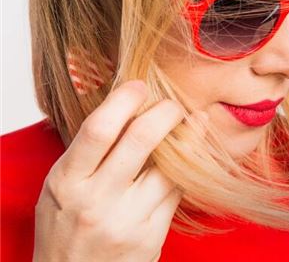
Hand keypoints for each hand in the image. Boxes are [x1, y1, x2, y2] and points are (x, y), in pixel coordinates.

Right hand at [33, 80, 184, 261]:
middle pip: (141, 139)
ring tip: (193, 123)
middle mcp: (97, 199)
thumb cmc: (66, 228)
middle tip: (173, 104)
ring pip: (170, 166)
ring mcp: (127, 219)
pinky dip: (187, 168)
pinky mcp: (152, 235)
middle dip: (165, 112)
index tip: (139, 85)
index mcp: (67, 181)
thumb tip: (130, 107)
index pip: (98, 129)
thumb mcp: (62, 187)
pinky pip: (177, 191)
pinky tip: (191, 156)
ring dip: (188, 138)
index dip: (124, 99)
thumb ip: (90, 152)